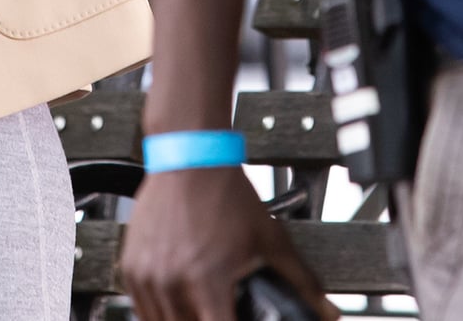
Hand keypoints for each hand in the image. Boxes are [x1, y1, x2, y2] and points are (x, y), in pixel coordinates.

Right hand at [120, 167, 336, 320]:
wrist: (189, 159)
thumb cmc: (226, 195)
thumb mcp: (271, 242)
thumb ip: (303, 284)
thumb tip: (331, 313)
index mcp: (206, 281)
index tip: (236, 320)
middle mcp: (171, 281)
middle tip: (220, 311)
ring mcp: (146, 273)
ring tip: (201, 312)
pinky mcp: (131, 263)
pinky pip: (139, 306)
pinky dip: (156, 314)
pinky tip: (174, 308)